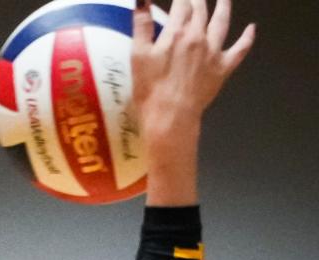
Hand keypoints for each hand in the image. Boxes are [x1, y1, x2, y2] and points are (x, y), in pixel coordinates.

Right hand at [133, 1, 253, 205]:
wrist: (170, 118)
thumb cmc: (149, 90)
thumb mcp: (138, 56)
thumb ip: (141, 25)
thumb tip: (142, 0)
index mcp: (176, 31)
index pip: (181, 4)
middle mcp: (198, 36)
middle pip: (201, 9)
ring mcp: (213, 51)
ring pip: (222, 21)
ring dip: (224, 6)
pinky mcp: (223, 68)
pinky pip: (239, 50)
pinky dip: (247, 38)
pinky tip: (252, 28)